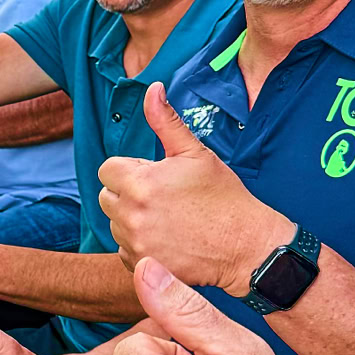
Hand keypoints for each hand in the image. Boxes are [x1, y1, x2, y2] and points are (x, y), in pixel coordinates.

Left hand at [97, 85, 290, 296]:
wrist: (246, 245)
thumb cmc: (224, 196)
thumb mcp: (196, 153)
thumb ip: (166, 122)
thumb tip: (152, 89)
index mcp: (140, 183)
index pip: (108, 169)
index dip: (131, 169)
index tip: (155, 175)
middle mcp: (131, 214)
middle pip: (107, 196)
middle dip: (127, 193)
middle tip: (163, 196)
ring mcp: (136, 243)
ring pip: (115, 223)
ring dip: (132, 219)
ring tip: (168, 217)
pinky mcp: (142, 265)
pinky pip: (124, 249)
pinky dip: (138, 244)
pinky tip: (167, 238)